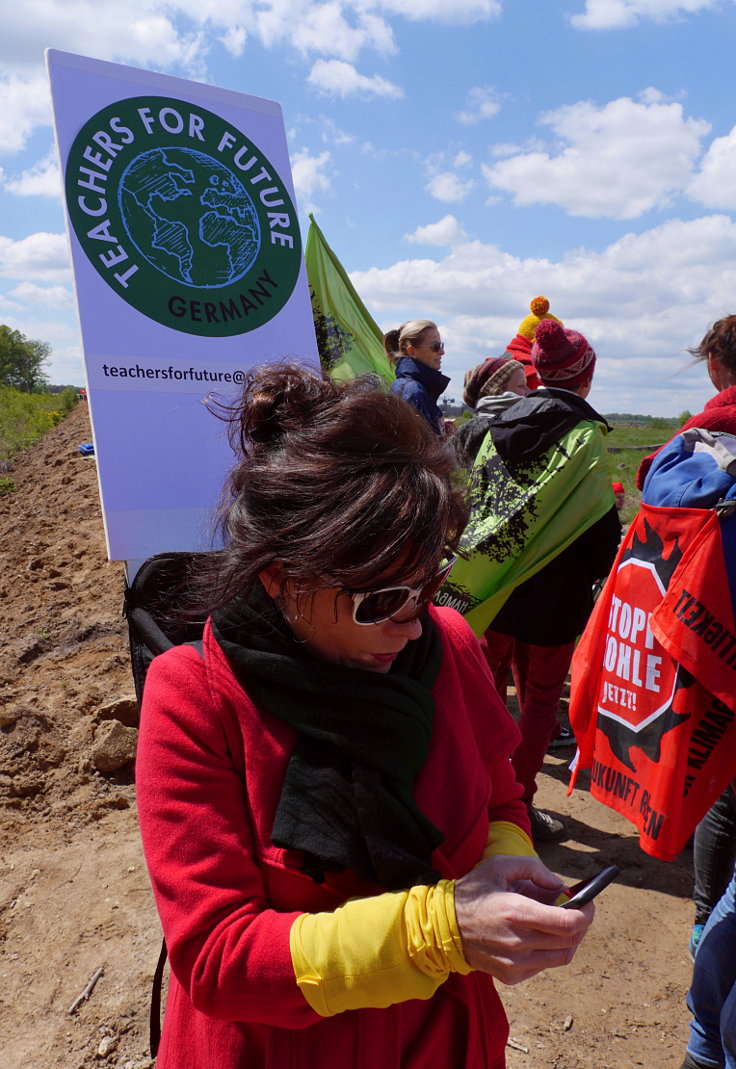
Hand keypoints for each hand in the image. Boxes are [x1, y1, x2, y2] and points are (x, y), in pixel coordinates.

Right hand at [454, 854, 594, 984]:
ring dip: (570, 939)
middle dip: (582, 923)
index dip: (586, 913)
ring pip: (562, 956)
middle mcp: (519, 942)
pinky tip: (541, 936)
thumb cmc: (473, 891)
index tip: (589, 902)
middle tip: (580, 909)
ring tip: (562, 922)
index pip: (569, 923)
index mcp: (517, 912)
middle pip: (570, 940)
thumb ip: (534, 868)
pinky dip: (551, 950)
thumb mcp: (500, 865)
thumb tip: (559, 886)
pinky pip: (544, 966)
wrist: (443, 926)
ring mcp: (516, 963)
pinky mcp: (511, 976)